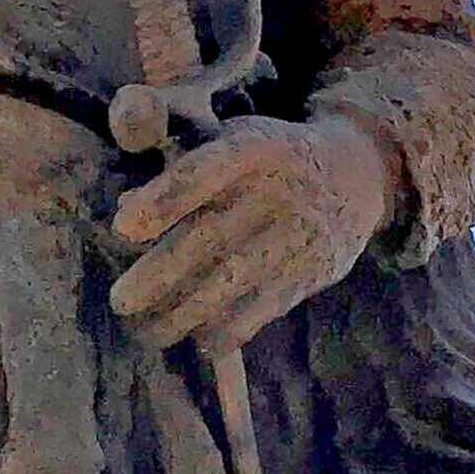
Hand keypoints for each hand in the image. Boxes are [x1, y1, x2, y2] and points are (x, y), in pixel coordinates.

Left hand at [109, 111, 399, 350]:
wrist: (353, 175)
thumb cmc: (265, 156)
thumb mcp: (226, 135)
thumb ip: (171, 158)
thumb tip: (125, 203)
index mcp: (251, 147)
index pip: (202, 172)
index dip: (163, 200)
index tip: (123, 228)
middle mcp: (276, 190)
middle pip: (210, 237)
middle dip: (159, 275)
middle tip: (121, 301)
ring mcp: (296, 236)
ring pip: (231, 284)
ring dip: (181, 315)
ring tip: (146, 330)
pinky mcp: (309, 275)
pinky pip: (261, 312)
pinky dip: (223, 333)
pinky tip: (194, 338)